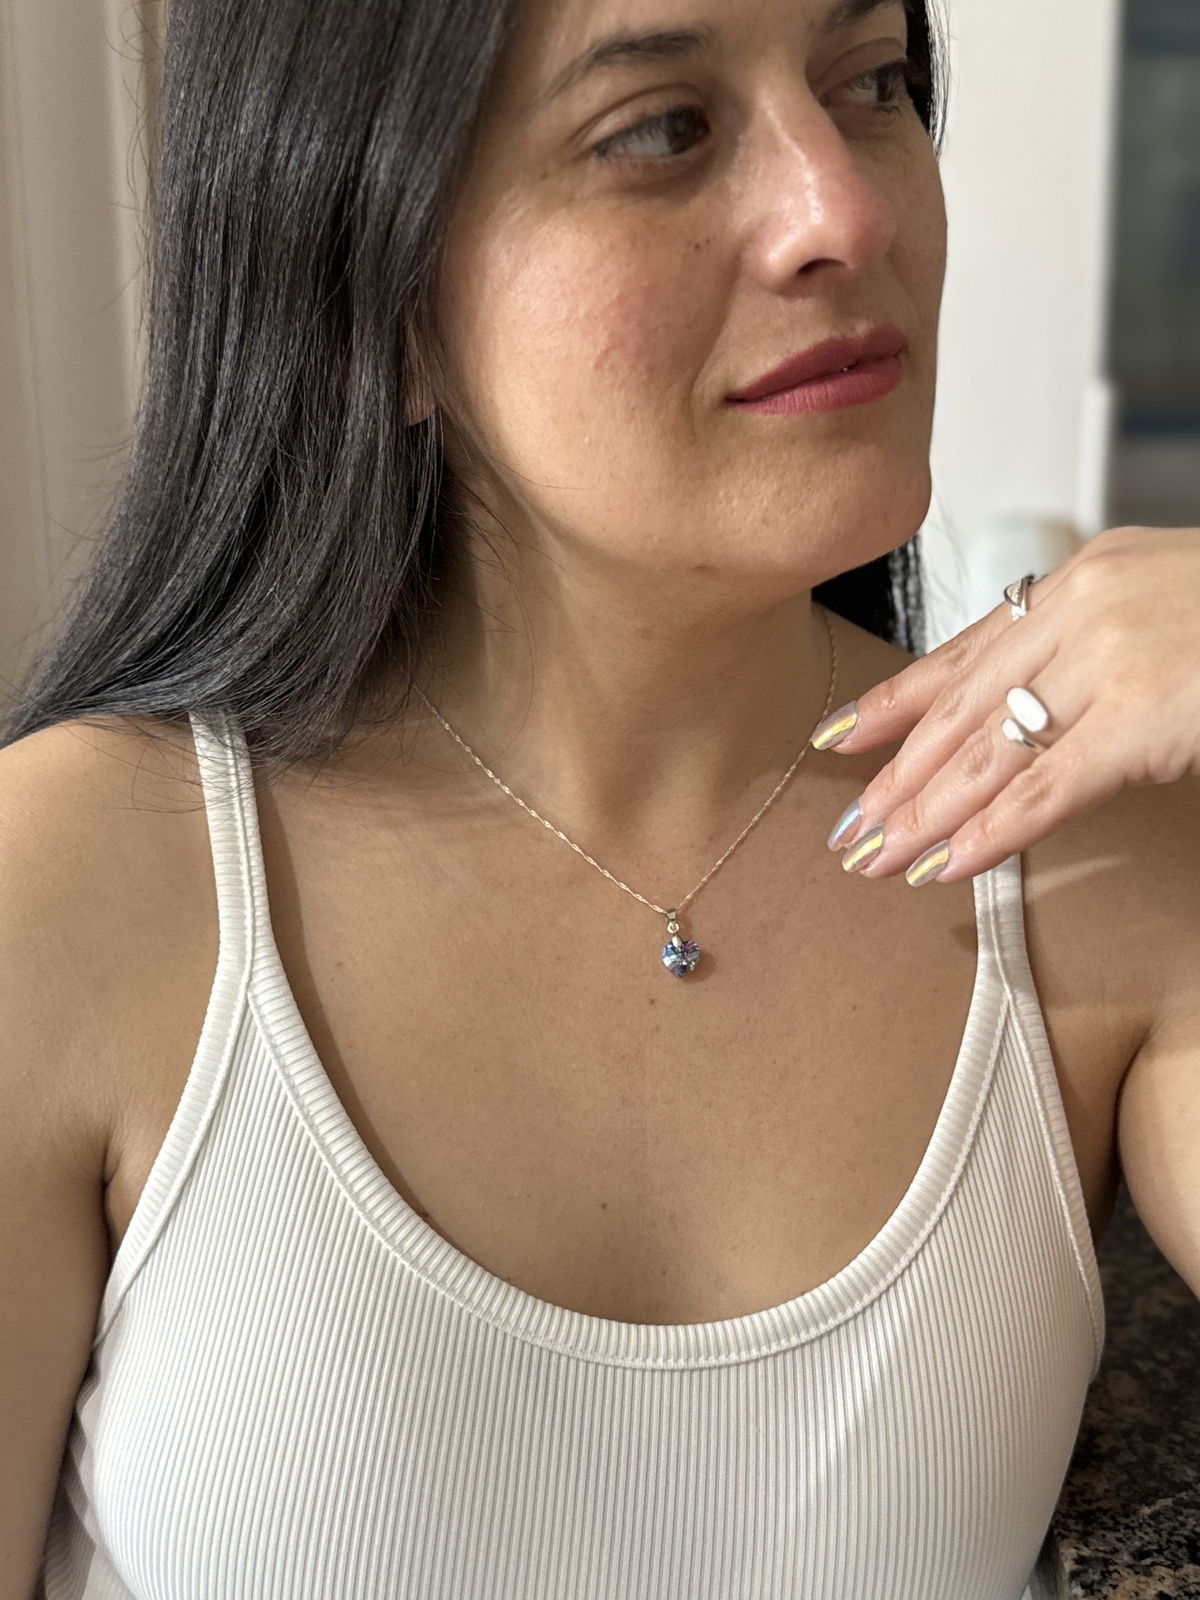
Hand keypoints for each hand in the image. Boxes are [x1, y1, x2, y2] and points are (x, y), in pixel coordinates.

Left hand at [808, 525, 1199, 884]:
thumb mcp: (1160, 611)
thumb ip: (1093, 652)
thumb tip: (1033, 716)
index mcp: (1080, 580)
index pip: (963, 652)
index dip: (895, 702)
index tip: (839, 739)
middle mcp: (1081, 609)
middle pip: (962, 708)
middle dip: (898, 776)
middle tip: (851, 829)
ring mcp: (1112, 659)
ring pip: (989, 752)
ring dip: (927, 815)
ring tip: (879, 859)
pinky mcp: (1145, 715)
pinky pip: (1047, 787)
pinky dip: (992, 832)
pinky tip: (948, 866)